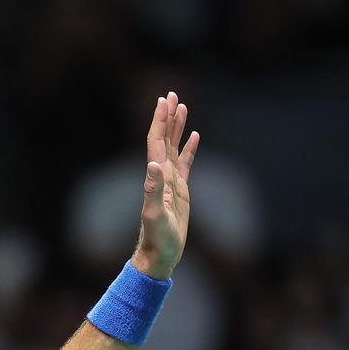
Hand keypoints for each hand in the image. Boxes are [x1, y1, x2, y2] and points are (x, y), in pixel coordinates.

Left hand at [131, 91, 199, 279]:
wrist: (159, 255)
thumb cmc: (157, 239)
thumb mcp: (155, 216)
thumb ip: (153, 190)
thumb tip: (154, 165)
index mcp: (156, 176)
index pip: (156, 142)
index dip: (159, 121)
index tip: (163, 101)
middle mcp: (162, 175)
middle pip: (164, 138)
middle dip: (167, 116)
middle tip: (171, 94)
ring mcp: (171, 182)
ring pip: (174, 147)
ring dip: (177, 127)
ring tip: (182, 106)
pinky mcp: (180, 191)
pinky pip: (186, 163)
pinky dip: (189, 148)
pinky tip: (195, 136)